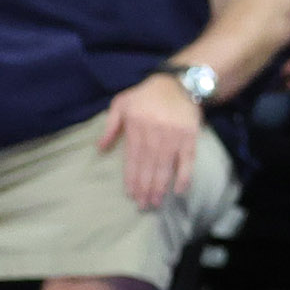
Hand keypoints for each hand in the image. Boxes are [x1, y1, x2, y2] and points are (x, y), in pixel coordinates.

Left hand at [101, 73, 203, 209]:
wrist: (178, 83)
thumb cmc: (146, 95)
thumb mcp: (122, 103)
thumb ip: (110, 125)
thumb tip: (100, 148)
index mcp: (136, 127)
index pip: (133, 158)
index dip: (132, 178)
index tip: (131, 194)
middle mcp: (155, 133)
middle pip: (149, 166)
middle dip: (145, 188)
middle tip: (143, 205)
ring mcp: (174, 136)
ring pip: (165, 166)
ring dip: (161, 187)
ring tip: (156, 202)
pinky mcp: (190, 137)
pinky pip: (188, 160)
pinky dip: (184, 176)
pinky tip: (179, 190)